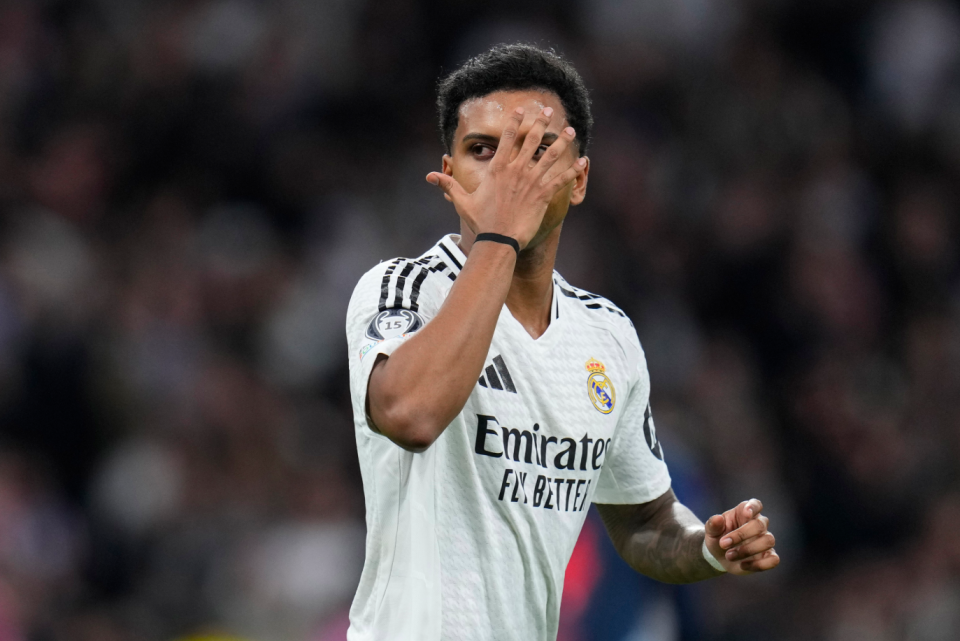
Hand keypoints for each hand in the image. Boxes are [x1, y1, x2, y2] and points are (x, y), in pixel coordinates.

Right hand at [425, 106, 586, 249]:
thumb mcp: (462, 201)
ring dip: (561, 141)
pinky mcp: (542, 195)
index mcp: (497, 169)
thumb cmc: (480, 222)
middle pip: (531, 140)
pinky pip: (560, 179)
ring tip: (570, 129)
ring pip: (549, 156)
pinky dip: (572, 170)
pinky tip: (582, 161)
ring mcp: (530, 182)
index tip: (521, 109)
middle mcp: (515, 171)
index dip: (515, 122)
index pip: (507, 139)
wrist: (497, 240)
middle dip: (540, 123)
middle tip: (547, 111)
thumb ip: (449, 185)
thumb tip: (430, 176)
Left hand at [704, 498, 779, 574]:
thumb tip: (717, 518)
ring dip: (748, 550)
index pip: (755, 504)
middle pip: (760, 525)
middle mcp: (759, 524)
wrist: (720, 556)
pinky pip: (774, 559)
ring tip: (729, 556)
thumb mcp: (711, 531)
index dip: (753, 507)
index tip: (746, 513)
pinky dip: (759, 564)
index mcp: (744, 512)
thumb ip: (713, 524)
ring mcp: (765, 540)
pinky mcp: (768, 556)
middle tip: (723, 544)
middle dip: (741, 535)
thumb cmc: (718, 537)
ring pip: (768, 541)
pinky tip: (743, 565)